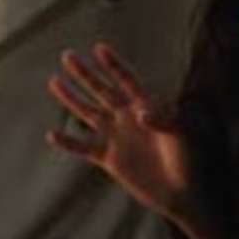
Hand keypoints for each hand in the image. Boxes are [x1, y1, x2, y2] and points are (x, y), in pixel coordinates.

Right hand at [46, 43, 193, 222]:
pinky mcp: (109, 158)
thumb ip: (162, 121)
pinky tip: (51, 134)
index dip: (113, 65)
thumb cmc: (187, 159)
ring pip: (88, 112)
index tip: (99, 47)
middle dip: (85, 73)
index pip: (126, 80)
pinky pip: (83, 147)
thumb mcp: (180, 136)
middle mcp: (128, 117)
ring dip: (71, 98)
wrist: (179, 190)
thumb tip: (139, 113)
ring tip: (54, 81)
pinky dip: (68, 142)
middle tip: (67, 54)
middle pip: (102, 90)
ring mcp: (116, 136)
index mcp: (146, 106)